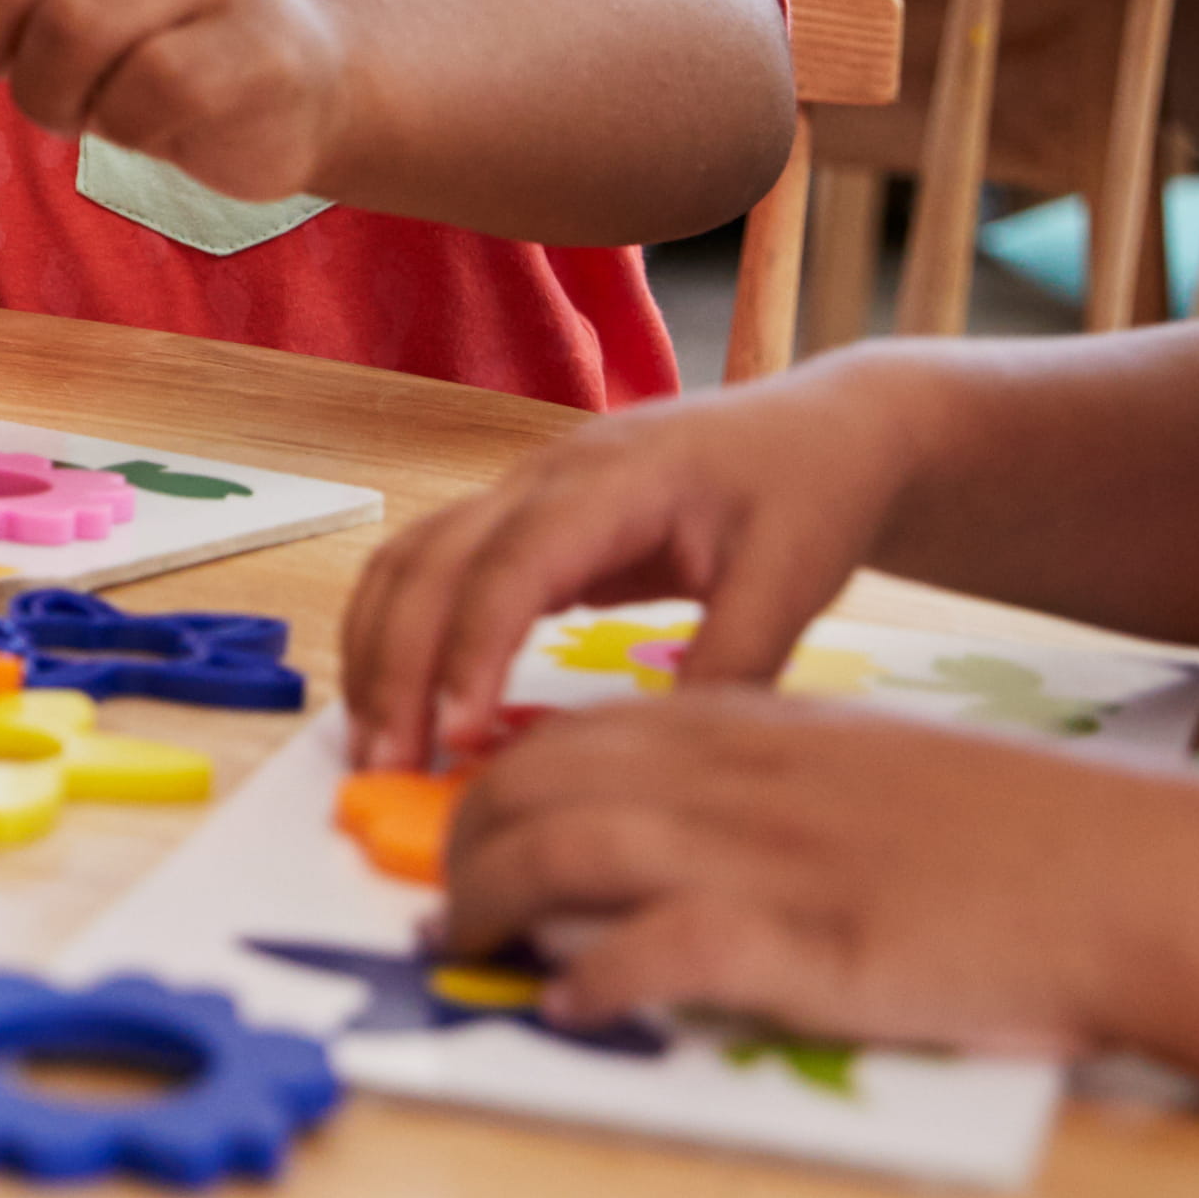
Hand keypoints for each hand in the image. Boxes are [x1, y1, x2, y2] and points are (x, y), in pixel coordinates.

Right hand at [335, 357, 933, 773]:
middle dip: (395, 664)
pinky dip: (401, 634)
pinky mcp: (523, 525)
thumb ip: (730, 663)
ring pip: (409, 559)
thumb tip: (657, 758)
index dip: (472, 649)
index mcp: (615, 478)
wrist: (823, 431)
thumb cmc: (811, 492)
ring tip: (375, 746)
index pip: (511, 562)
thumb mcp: (792, 580)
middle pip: (430, 559)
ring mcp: (523, 492)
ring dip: (378, 650)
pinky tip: (406, 703)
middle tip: (387, 765)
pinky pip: (433, 570)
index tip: (460, 738)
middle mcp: (547, 475)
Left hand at [441, 693, 1198, 1053]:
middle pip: (539, 778)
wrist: (1131, 877)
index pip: (580, 730)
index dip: (499, 776)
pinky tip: (566, 1005)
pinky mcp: (802, 942)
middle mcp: (739, 779)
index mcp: (758, 732)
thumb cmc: (1016, 841)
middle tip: (437, 894)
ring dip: (487, 902)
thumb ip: (778, 785)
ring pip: (562, 848)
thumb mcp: (871, 774)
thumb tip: (691, 828)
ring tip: (460, 949)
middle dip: (462, 836)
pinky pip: (651, 952)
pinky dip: (589, 980)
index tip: (466, 825)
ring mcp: (765, 856)